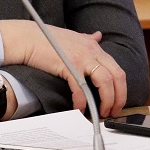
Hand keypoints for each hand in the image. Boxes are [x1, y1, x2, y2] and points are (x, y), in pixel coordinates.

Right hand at [0, 20, 126, 116]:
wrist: (28, 38)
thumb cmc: (47, 38)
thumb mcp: (73, 36)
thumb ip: (88, 38)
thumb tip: (98, 36)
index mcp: (94, 47)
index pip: (117, 69)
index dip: (121, 89)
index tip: (117, 101)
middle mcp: (92, 51)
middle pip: (116, 77)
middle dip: (118, 98)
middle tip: (113, 111)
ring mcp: (81, 58)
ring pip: (105, 82)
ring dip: (106, 101)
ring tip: (101, 113)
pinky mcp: (69, 66)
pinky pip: (81, 89)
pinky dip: (82, 102)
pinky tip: (79, 109)